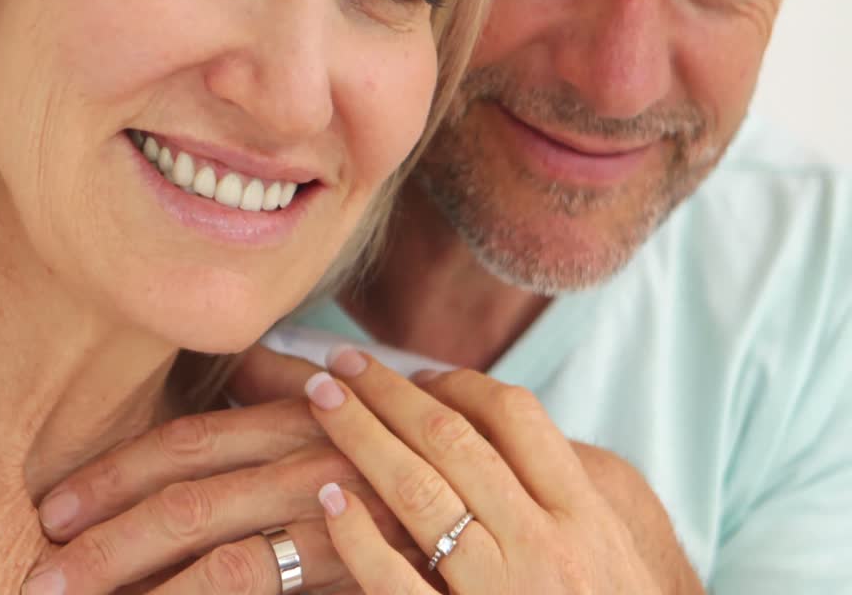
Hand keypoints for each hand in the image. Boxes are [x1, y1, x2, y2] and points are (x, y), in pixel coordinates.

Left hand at [22, 392, 420, 593]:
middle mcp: (311, 463)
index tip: (53, 508)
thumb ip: (291, 388)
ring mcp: (338, 519)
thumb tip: (241, 365)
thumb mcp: (354, 409)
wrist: (508, 498)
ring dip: (140, 585)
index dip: (115, 474)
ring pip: (221, 557)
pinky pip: (266, 591)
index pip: (187, 443)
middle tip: (41, 577)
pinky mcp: (357, 565)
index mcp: (297, 422)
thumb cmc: (415, 452)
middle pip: (187, 501)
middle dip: (105, 542)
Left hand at [304, 346, 700, 593]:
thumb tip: (504, 431)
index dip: (458, 383)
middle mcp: (544, 546)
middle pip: (452, 440)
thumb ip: (562, 495)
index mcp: (585, 518)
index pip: (518, 418)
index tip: (416, 374)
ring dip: (360, 435)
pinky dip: (357, 535)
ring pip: (418, 491)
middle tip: (343, 362)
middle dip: (389, 391)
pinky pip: (395, 579)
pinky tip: (328, 499)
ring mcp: (499, 591)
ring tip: (320, 400)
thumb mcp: (613, 557)